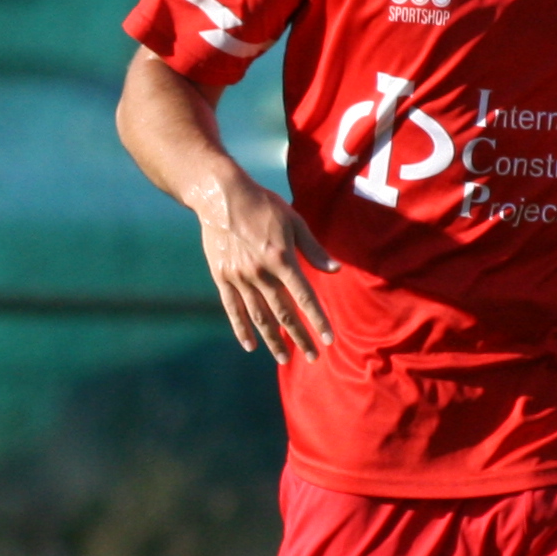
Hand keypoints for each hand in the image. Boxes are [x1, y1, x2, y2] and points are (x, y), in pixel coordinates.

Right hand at [195, 176, 337, 362]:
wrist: (221, 197)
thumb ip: (314, 249)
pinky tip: (250, 346)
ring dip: (273, 340)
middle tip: (313, 357)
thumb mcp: (294, 221)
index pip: (305, 297)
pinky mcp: (222, 277)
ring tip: (284, 358)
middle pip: (284, 314)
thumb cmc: (263, 205)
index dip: (318, 320)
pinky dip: (241, 329)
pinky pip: (233, 309)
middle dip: (300, 337)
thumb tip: (335, 270)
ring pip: (259, 317)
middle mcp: (260, 273)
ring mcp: (239, 277)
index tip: (328, 340)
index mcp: (281, 259)